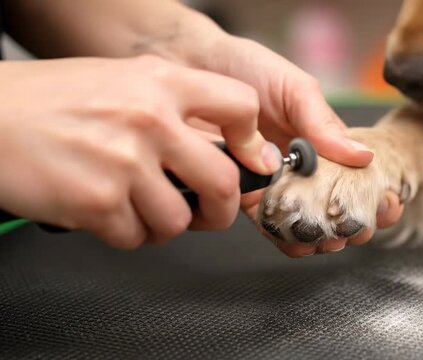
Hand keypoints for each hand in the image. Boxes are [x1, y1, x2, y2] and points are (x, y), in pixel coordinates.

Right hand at [0, 55, 281, 248]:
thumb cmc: (48, 100)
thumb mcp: (120, 80)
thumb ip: (172, 107)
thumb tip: (222, 146)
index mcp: (160, 83)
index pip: (241, 106)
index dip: (250, 140)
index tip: (247, 160)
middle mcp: (150, 120)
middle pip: (222, 182)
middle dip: (219, 209)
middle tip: (208, 212)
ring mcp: (125, 163)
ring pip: (178, 220)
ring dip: (162, 224)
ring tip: (136, 206)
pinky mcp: (98, 202)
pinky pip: (135, 236)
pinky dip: (124, 232)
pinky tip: (104, 210)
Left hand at [175, 23, 405, 255]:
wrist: (190, 67)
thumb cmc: (247, 68)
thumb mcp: (294, 88)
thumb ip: (323, 123)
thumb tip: (364, 156)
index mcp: (324, 144)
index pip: (359, 176)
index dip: (378, 195)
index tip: (387, 206)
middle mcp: (303, 169)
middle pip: (336, 208)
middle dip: (351, 225)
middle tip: (353, 230)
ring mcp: (274, 185)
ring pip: (304, 223)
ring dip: (318, 238)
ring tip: (325, 239)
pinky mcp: (241, 195)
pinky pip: (266, 224)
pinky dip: (281, 235)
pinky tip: (292, 237)